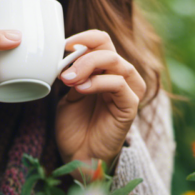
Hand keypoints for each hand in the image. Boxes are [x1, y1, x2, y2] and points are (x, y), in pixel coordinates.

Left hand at [55, 30, 146, 179]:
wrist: (79, 156)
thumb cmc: (75, 126)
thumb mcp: (70, 92)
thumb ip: (73, 73)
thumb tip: (66, 54)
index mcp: (107, 70)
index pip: (102, 41)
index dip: (84, 38)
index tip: (63, 45)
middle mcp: (121, 76)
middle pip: (109, 48)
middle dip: (84, 54)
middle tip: (64, 70)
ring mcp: (129, 90)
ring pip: (116, 62)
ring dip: (90, 65)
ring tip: (70, 79)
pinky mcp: (131, 106)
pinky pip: (119, 84)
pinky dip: (99, 82)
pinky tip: (82, 89)